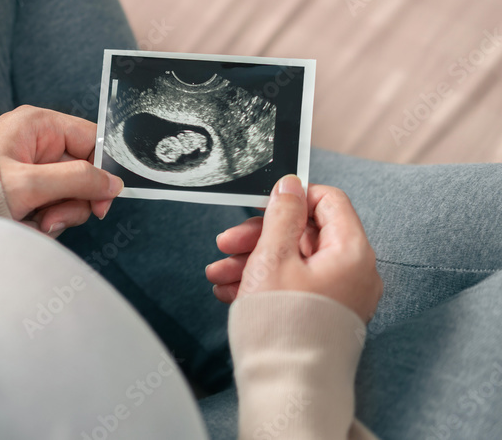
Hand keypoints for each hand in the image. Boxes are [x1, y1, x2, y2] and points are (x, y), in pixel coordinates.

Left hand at [0, 105, 123, 237]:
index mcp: (38, 125)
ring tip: (32, 223)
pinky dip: (41, 220)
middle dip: (71, 201)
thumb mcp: (29, 184)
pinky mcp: (23, 189)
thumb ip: (77, 180)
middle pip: (82, 172)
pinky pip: (49, 205)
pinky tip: (24, 224)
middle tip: (51, 219)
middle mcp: (36, 142)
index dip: (101, 171)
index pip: (91, 140)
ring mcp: (30, 167)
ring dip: (56, 215)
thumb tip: (113, 183)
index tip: (102, 202)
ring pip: (67, 194)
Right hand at [204, 175, 382, 322]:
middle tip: (227, 244)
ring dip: (253, 261)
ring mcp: (341, 296)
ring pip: (293, 262)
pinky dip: (264, 283)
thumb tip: (291, 185)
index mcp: (351, 252)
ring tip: (219, 275)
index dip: (292, 198)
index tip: (260, 206)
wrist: (288, 388)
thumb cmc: (284, 325)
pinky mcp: (325, 314)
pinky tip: (231, 291)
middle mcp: (354, 273)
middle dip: (259, 237)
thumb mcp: (272, 257)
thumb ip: (281, 215)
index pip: (328, 201)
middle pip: (304, 234)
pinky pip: (295, 286)